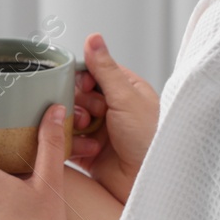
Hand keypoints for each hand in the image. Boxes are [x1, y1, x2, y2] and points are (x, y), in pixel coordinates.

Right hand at [68, 33, 159, 203]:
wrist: (150, 182)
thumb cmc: (150, 139)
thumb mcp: (126, 98)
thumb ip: (105, 68)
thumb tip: (93, 38)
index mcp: (125, 90)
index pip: (92, 73)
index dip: (82, 80)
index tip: (84, 88)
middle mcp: (112, 109)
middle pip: (77, 96)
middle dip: (79, 105)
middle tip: (91, 116)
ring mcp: (100, 131)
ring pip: (70, 118)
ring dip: (76, 125)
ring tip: (90, 134)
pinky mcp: (89, 153)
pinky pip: (69, 142)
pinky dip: (75, 145)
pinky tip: (90, 151)